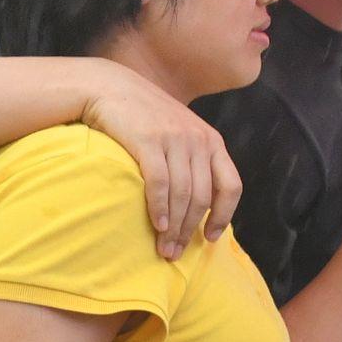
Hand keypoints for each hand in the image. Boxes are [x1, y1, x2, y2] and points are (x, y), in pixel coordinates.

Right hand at [83, 72, 244, 257]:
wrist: (110, 87)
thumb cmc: (143, 117)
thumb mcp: (178, 133)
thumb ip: (192, 161)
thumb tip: (196, 205)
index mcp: (211, 141)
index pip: (231, 185)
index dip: (223, 216)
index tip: (209, 237)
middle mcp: (198, 140)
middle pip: (203, 197)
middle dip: (190, 230)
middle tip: (175, 253)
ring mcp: (175, 139)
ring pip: (183, 194)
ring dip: (174, 227)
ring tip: (164, 248)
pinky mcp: (149, 140)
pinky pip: (160, 183)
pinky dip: (160, 208)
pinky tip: (157, 225)